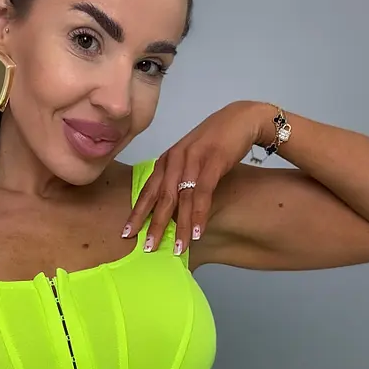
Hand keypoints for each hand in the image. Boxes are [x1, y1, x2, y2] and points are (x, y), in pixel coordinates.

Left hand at [122, 100, 271, 253]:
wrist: (241, 119)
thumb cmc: (215, 141)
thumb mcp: (190, 159)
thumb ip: (178, 179)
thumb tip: (171, 209)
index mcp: (167, 160)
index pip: (148, 190)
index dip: (138, 213)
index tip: (127, 234)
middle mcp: (175, 159)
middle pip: (162, 197)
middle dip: (155, 225)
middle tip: (148, 248)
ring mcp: (193, 159)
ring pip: (183, 198)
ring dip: (181, 226)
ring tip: (178, 248)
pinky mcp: (213, 160)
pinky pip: (203, 192)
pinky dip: (200, 213)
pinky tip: (198, 231)